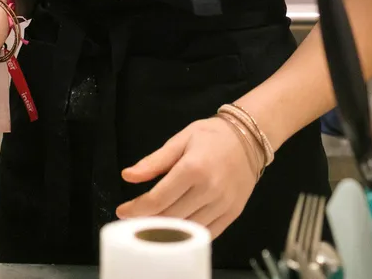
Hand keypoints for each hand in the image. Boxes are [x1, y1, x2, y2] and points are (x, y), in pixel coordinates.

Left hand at [116, 117, 259, 237]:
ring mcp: (223, 204)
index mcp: (193, 169)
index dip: (136, 209)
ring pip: (188, 228)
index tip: (122, 211)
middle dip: (147, 220)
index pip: (158, 199)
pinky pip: (207, 233)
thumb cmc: (211, 136)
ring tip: (149, 225)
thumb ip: (153, 162)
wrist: (249, 139)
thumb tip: (127, 176)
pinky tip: (175, 230)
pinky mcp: (233, 213)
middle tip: (133, 220)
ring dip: (166, 230)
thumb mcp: (179, 141)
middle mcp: (209, 190)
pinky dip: (188, 235)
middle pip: (171, 216)